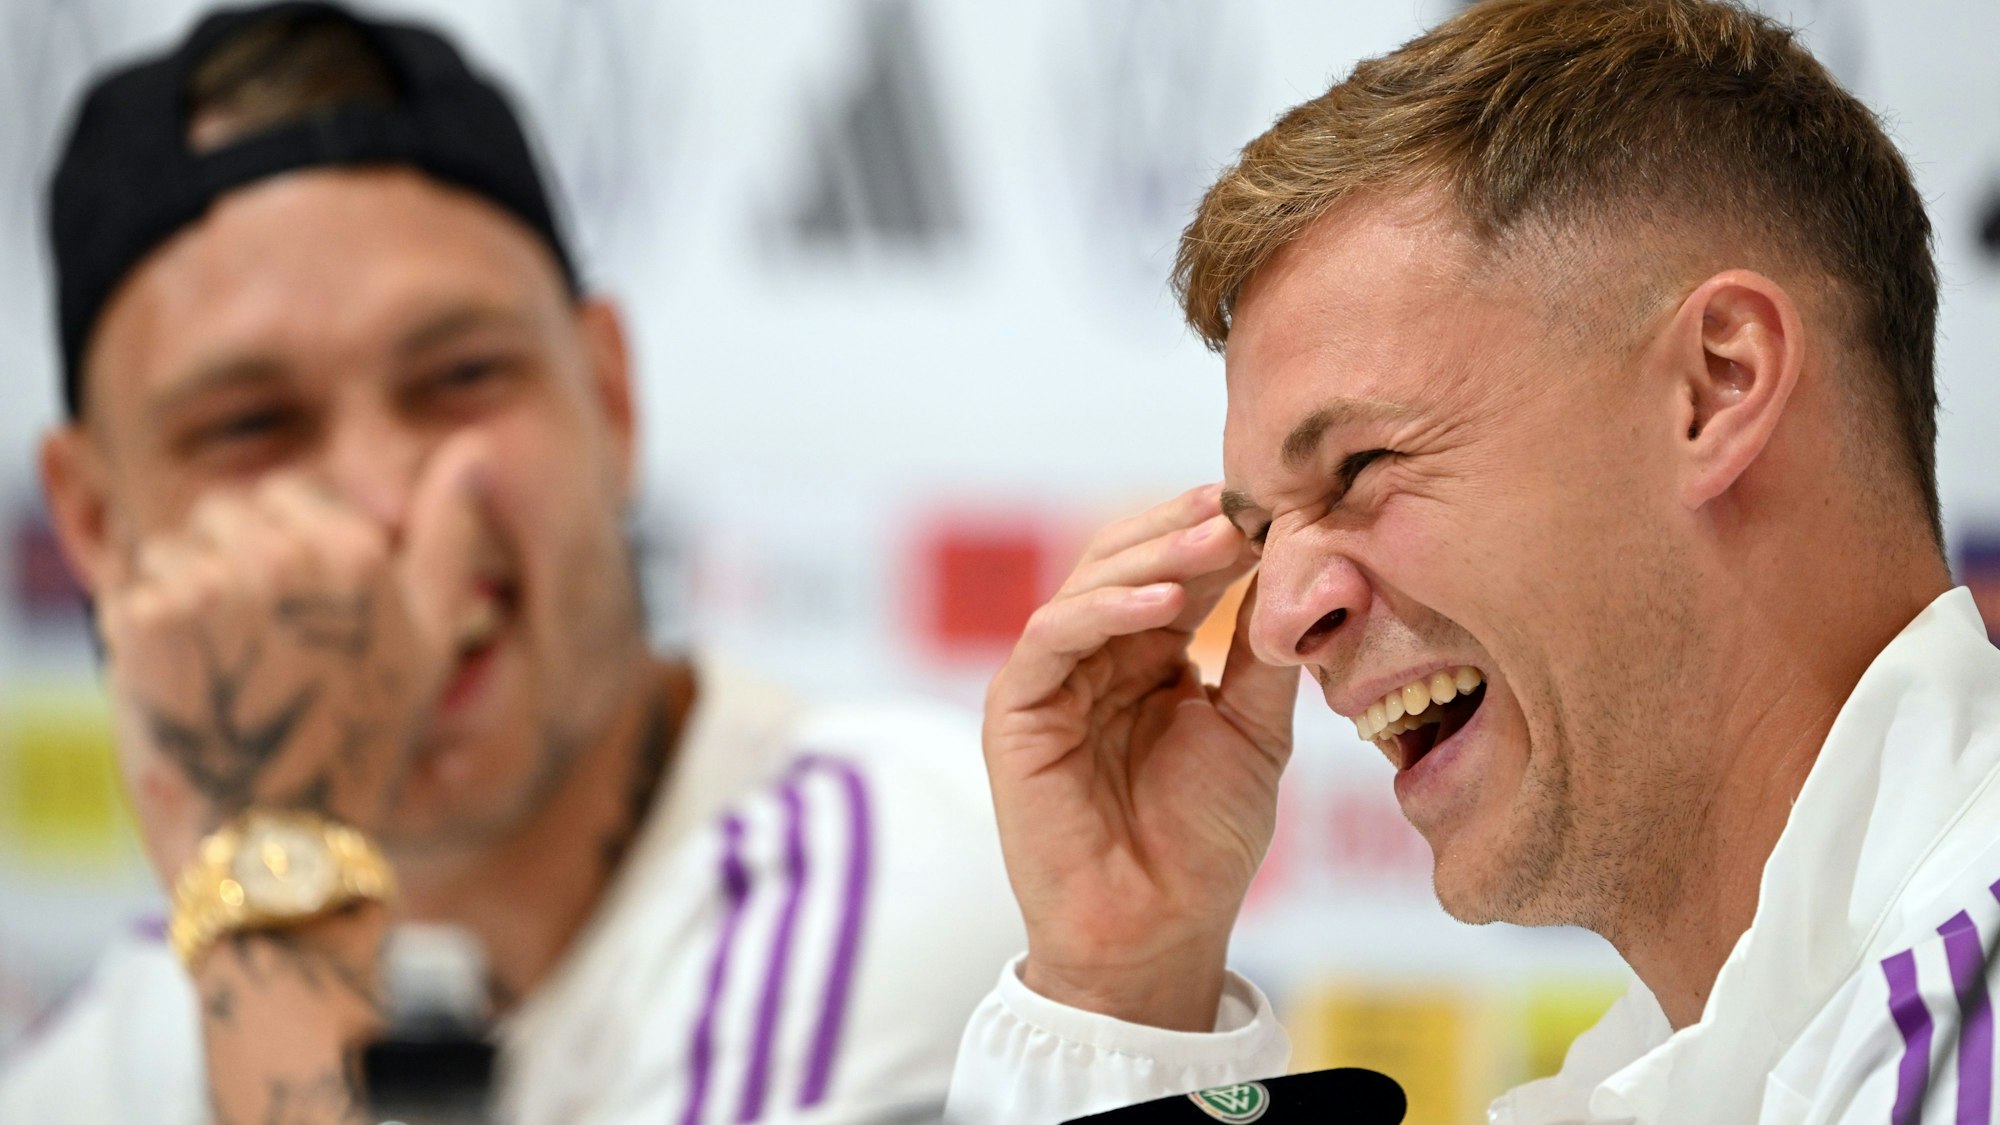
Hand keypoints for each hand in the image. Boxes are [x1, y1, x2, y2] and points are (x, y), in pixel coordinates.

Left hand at [98, 437, 490, 885]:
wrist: (279, 840)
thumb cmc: (363, 738)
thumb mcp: (431, 634)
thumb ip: (452, 529)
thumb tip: (476, 446)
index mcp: (353, 549)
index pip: (290, 491)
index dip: (289, 547)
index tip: (297, 616)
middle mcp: (279, 555)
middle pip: (226, 510)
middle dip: (234, 560)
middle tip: (259, 647)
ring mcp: (206, 585)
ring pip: (174, 544)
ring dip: (187, 590)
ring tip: (224, 665)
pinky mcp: (143, 620)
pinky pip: (132, 587)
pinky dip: (147, 628)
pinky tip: (187, 681)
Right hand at [984, 484, 1299, 1029]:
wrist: (1159, 931)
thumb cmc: (1204, 844)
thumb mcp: (1253, 731)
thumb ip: (1261, 654)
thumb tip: (1293, 566)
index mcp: (1146, 654)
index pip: (1172, 569)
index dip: (1216, 534)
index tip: (1273, 505)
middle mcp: (1094, 656)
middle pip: (1125, 561)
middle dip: (1184, 530)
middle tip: (1242, 509)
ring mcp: (1051, 680)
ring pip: (1087, 585)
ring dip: (1152, 557)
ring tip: (1215, 542)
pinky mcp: (1014, 711)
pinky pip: (1051, 637)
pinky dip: (1102, 609)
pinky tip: (1161, 602)